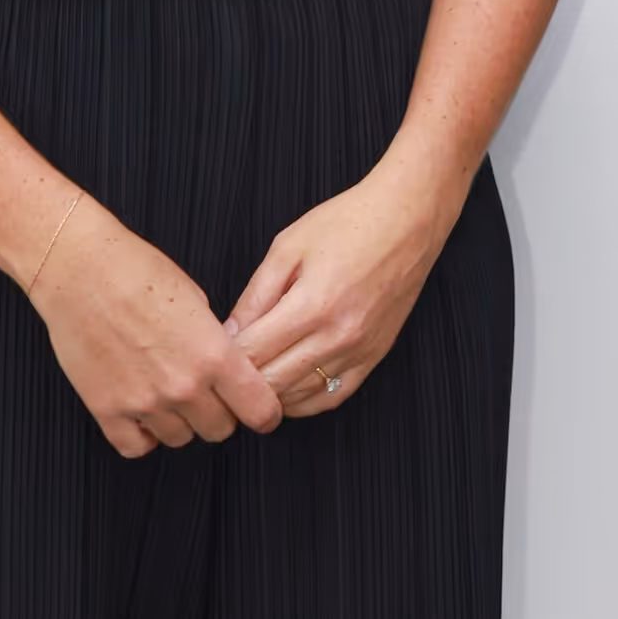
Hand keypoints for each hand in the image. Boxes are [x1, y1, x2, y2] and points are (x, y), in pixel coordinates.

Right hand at [28, 202, 285, 456]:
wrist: (81, 270)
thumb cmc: (138, 272)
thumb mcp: (198, 301)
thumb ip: (216, 343)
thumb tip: (229, 368)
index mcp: (214, 355)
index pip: (259, 411)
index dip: (264, 412)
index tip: (260, 410)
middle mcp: (183, 386)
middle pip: (221, 430)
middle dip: (220, 414)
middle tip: (208, 393)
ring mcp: (144, 402)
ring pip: (180, 439)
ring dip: (180, 422)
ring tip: (168, 392)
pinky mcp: (107, 410)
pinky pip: (136, 447)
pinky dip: (143, 434)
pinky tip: (142, 410)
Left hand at [229, 156, 458, 418]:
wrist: (408, 217)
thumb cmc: (348, 222)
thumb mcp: (288, 247)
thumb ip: (256, 295)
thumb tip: (228, 334)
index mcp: (312, 304)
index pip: (252, 354)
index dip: (224, 357)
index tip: (209, 351)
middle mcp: (338, 335)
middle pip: (272, 383)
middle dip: (241, 380)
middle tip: (223, 370)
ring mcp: (360, 350)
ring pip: (300, 397)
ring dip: (270, 393)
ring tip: (250, 379)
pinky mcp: (375, 355)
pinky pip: (333, 397)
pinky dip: (303, 401)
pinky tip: (286, 388)